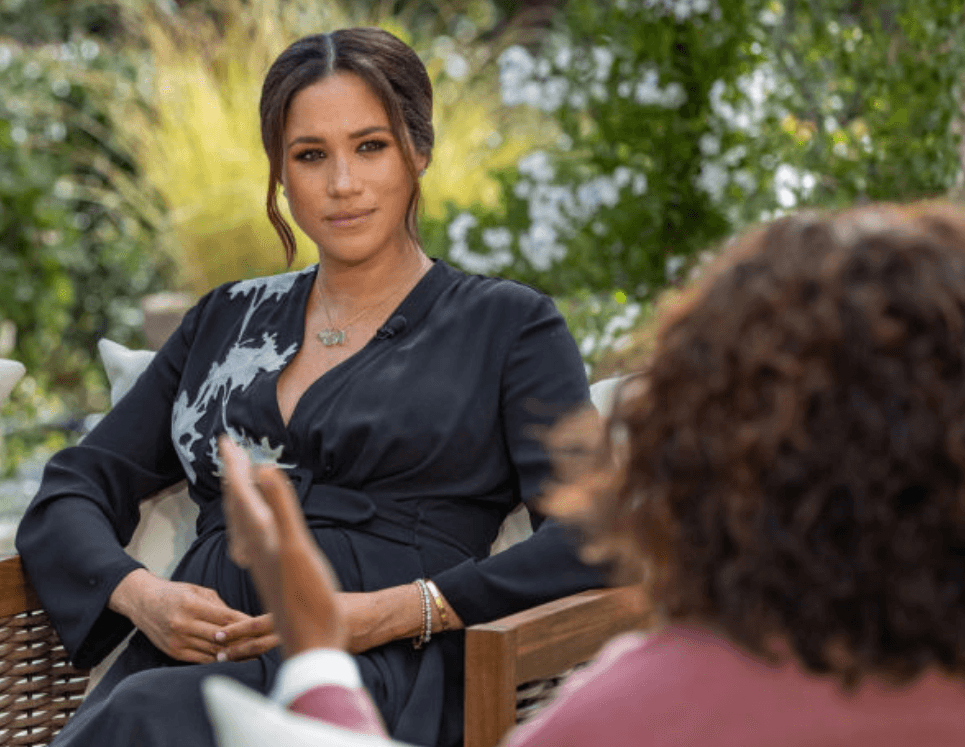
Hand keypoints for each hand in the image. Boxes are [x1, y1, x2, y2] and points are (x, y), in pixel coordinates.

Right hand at [109, 569, 250, 662]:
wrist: (142, 602)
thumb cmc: (174, 593)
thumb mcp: (197, 591)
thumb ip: (219, 606)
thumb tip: (242, 620)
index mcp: (191, 605)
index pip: (225, 618)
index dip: (245, 624)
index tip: (261, 627)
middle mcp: (183, 624)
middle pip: (221, 637)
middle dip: (243, 640)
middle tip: (262, 643)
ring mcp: (177, 640)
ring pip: (212, 651)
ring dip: (233, 653)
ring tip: (252, 654)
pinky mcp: (173, 652)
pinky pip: (200, 659)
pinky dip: (217, 659)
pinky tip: (231, 659)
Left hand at [218, 436, 346, 655]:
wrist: (313, 642)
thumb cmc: (309, 599)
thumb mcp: (297, 548)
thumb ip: (280, 508)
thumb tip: (262, 468)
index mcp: (261, 537)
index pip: (241, 493)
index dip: (234, 465)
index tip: (225, 439)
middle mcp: (256, 548)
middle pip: (237, 506)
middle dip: (233, 477)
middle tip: (228, 451)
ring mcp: (262, 562)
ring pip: (243, 524)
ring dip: (239, 498)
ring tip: (239, 482)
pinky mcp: (271, 573)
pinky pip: (252, 539)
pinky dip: (250, 524)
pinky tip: (255, 531)